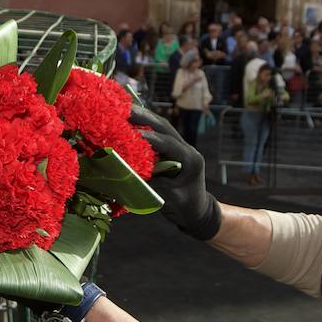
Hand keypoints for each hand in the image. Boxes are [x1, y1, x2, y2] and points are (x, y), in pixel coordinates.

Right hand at [129, 105, 221, 240]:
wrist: (197, 212)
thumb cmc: (186, 208)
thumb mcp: (171, 197)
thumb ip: (154, 182)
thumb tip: (131, 171)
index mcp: (191, 159)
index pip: (169, 144)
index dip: (150, 138)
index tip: (132, 133)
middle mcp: (187, 149)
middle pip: (164, 127)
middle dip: (144, 117)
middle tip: (123, 109)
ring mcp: (180, 148)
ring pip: (161, 127)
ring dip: (143, 117)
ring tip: (124, 108)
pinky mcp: (172, 151)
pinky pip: (157, 134)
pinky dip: (143, 127)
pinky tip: (129, 121)